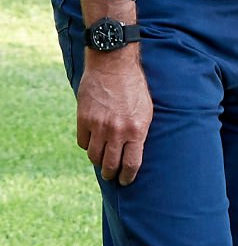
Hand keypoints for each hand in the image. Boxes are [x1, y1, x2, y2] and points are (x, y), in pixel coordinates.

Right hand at [76, 45, 152, 185]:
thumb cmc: (134, 86)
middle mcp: (117, 131)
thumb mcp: (146, 109)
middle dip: (110, 174)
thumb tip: (134, 152)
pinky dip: (87, 144)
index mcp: (137, 129)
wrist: (113, 64)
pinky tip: (92, 141)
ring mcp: (99, 126)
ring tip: (101, 159)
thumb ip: (139, 132)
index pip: (131, 164)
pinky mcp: (84, 119)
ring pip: (94, 156)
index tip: (125, 181)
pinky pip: (83, 142)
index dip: (127, 177)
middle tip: (111, 175)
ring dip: (98, 160)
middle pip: (110, 165)